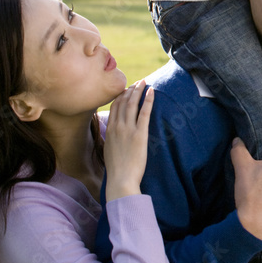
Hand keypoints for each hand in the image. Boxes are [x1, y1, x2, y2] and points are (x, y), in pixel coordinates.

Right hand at [104, 81, 154, 200]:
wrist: (121, 180)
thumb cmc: (117, 170)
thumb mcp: (109, 151)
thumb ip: (112, 140)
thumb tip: (114, 137)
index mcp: (110, 130)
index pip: (114, 107)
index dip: (121, 96)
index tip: (126, 89)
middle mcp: (117, 127)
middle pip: (123, 102)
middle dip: (130, 90)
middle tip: (137, 83)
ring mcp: (128, 129)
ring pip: (132, 104)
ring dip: (138, 90)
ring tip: (144, 82)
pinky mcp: (139, 134)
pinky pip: (144, 112)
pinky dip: (148, 100)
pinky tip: (152, 92)